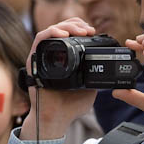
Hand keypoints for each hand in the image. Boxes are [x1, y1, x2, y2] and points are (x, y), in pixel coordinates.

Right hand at [21, 17, 97, 140]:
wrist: (56, 119)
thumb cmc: (70, 106)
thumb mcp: (90, 87)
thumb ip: (96, 76)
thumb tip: (110, 67)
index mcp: (64, 58)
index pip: (70, 33)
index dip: (80, 27)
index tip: (93, 31)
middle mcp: (51, 55)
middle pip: (61, 28)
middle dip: (76, 24)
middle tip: (88, 30)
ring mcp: (41, 57)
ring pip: (51, 30)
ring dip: (66, 26)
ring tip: (79, 31)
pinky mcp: (33, 61)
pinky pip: (40, 40)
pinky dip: (51, 33)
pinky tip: (63, 34)